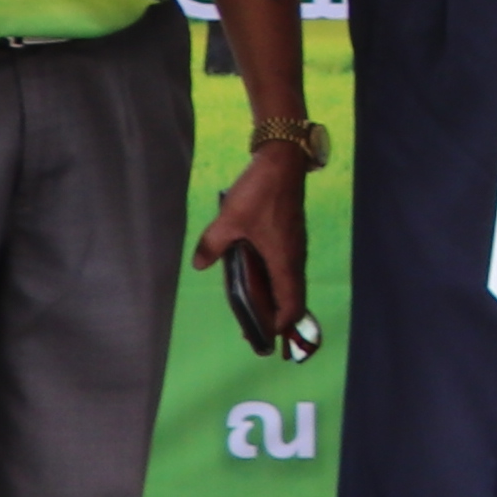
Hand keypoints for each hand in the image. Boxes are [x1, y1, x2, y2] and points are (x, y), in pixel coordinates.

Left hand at [195, 140, 314, 344]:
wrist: (282, 162)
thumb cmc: (260, 193)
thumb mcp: (229, 219)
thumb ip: (214, 244)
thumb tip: (200, 264)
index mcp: (284, 261)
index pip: (291, 305)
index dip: (280, 324)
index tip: (262, 335)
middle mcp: (294, 258)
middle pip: (293, 298)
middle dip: (276, 316)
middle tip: (253, 328)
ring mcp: (295, 247)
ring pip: (290, 282)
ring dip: (275, 298)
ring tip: (252, 305)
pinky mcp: (292, 236)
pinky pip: (286, 268)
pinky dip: (275, 280)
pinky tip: (255, 275)